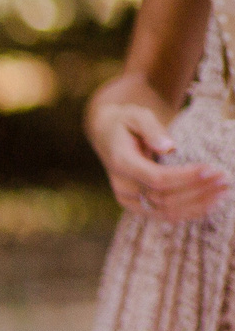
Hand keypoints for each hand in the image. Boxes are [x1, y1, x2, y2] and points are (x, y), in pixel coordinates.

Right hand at [91, 100, 225, 221]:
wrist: (107, 135)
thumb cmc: (125, 122)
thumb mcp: (136, 116)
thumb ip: (152, 129)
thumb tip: (169, 147)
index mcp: (121, 164)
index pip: (156, 178)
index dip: (185, 177)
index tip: (211, 169)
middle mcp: (122, 186)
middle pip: (163, 197)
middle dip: (197, 190)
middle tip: (224, 180)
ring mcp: (128, 199)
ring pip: (165, 211)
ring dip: (196, 204)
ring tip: (222, 193)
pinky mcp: (136, 206)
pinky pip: (163, 215)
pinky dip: (188, 213)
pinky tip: (209, 205)